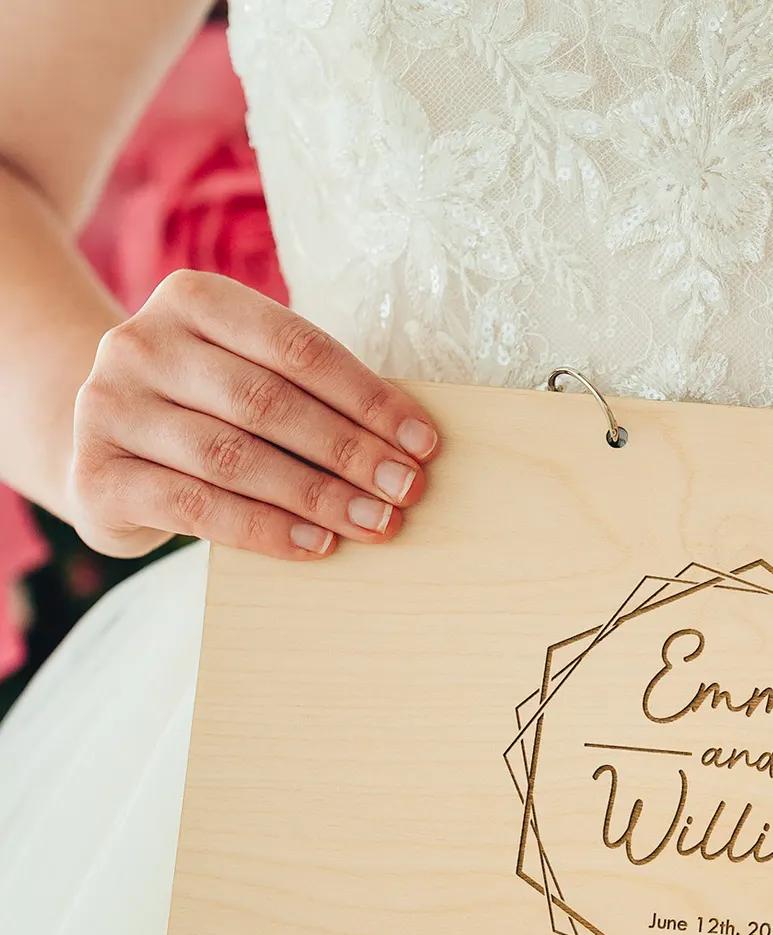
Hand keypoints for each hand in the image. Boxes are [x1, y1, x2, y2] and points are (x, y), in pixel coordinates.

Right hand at [68, 270, 438, 559]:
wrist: (106, 453)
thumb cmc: (208, 415)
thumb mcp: (250, 381)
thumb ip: (310, 396)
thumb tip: (409, 446)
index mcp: (191, 299)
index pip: (296, 346)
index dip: (367, 397)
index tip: (423, 443)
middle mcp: (140, 343)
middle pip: (267, 401)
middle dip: (349, 450)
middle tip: (407, 489)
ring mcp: (107, 407)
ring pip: (233, 456)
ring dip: (317, 495)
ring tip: (374, 522)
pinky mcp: (97, 476)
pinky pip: (196, 508)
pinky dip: (265, 529)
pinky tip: (316, 545)